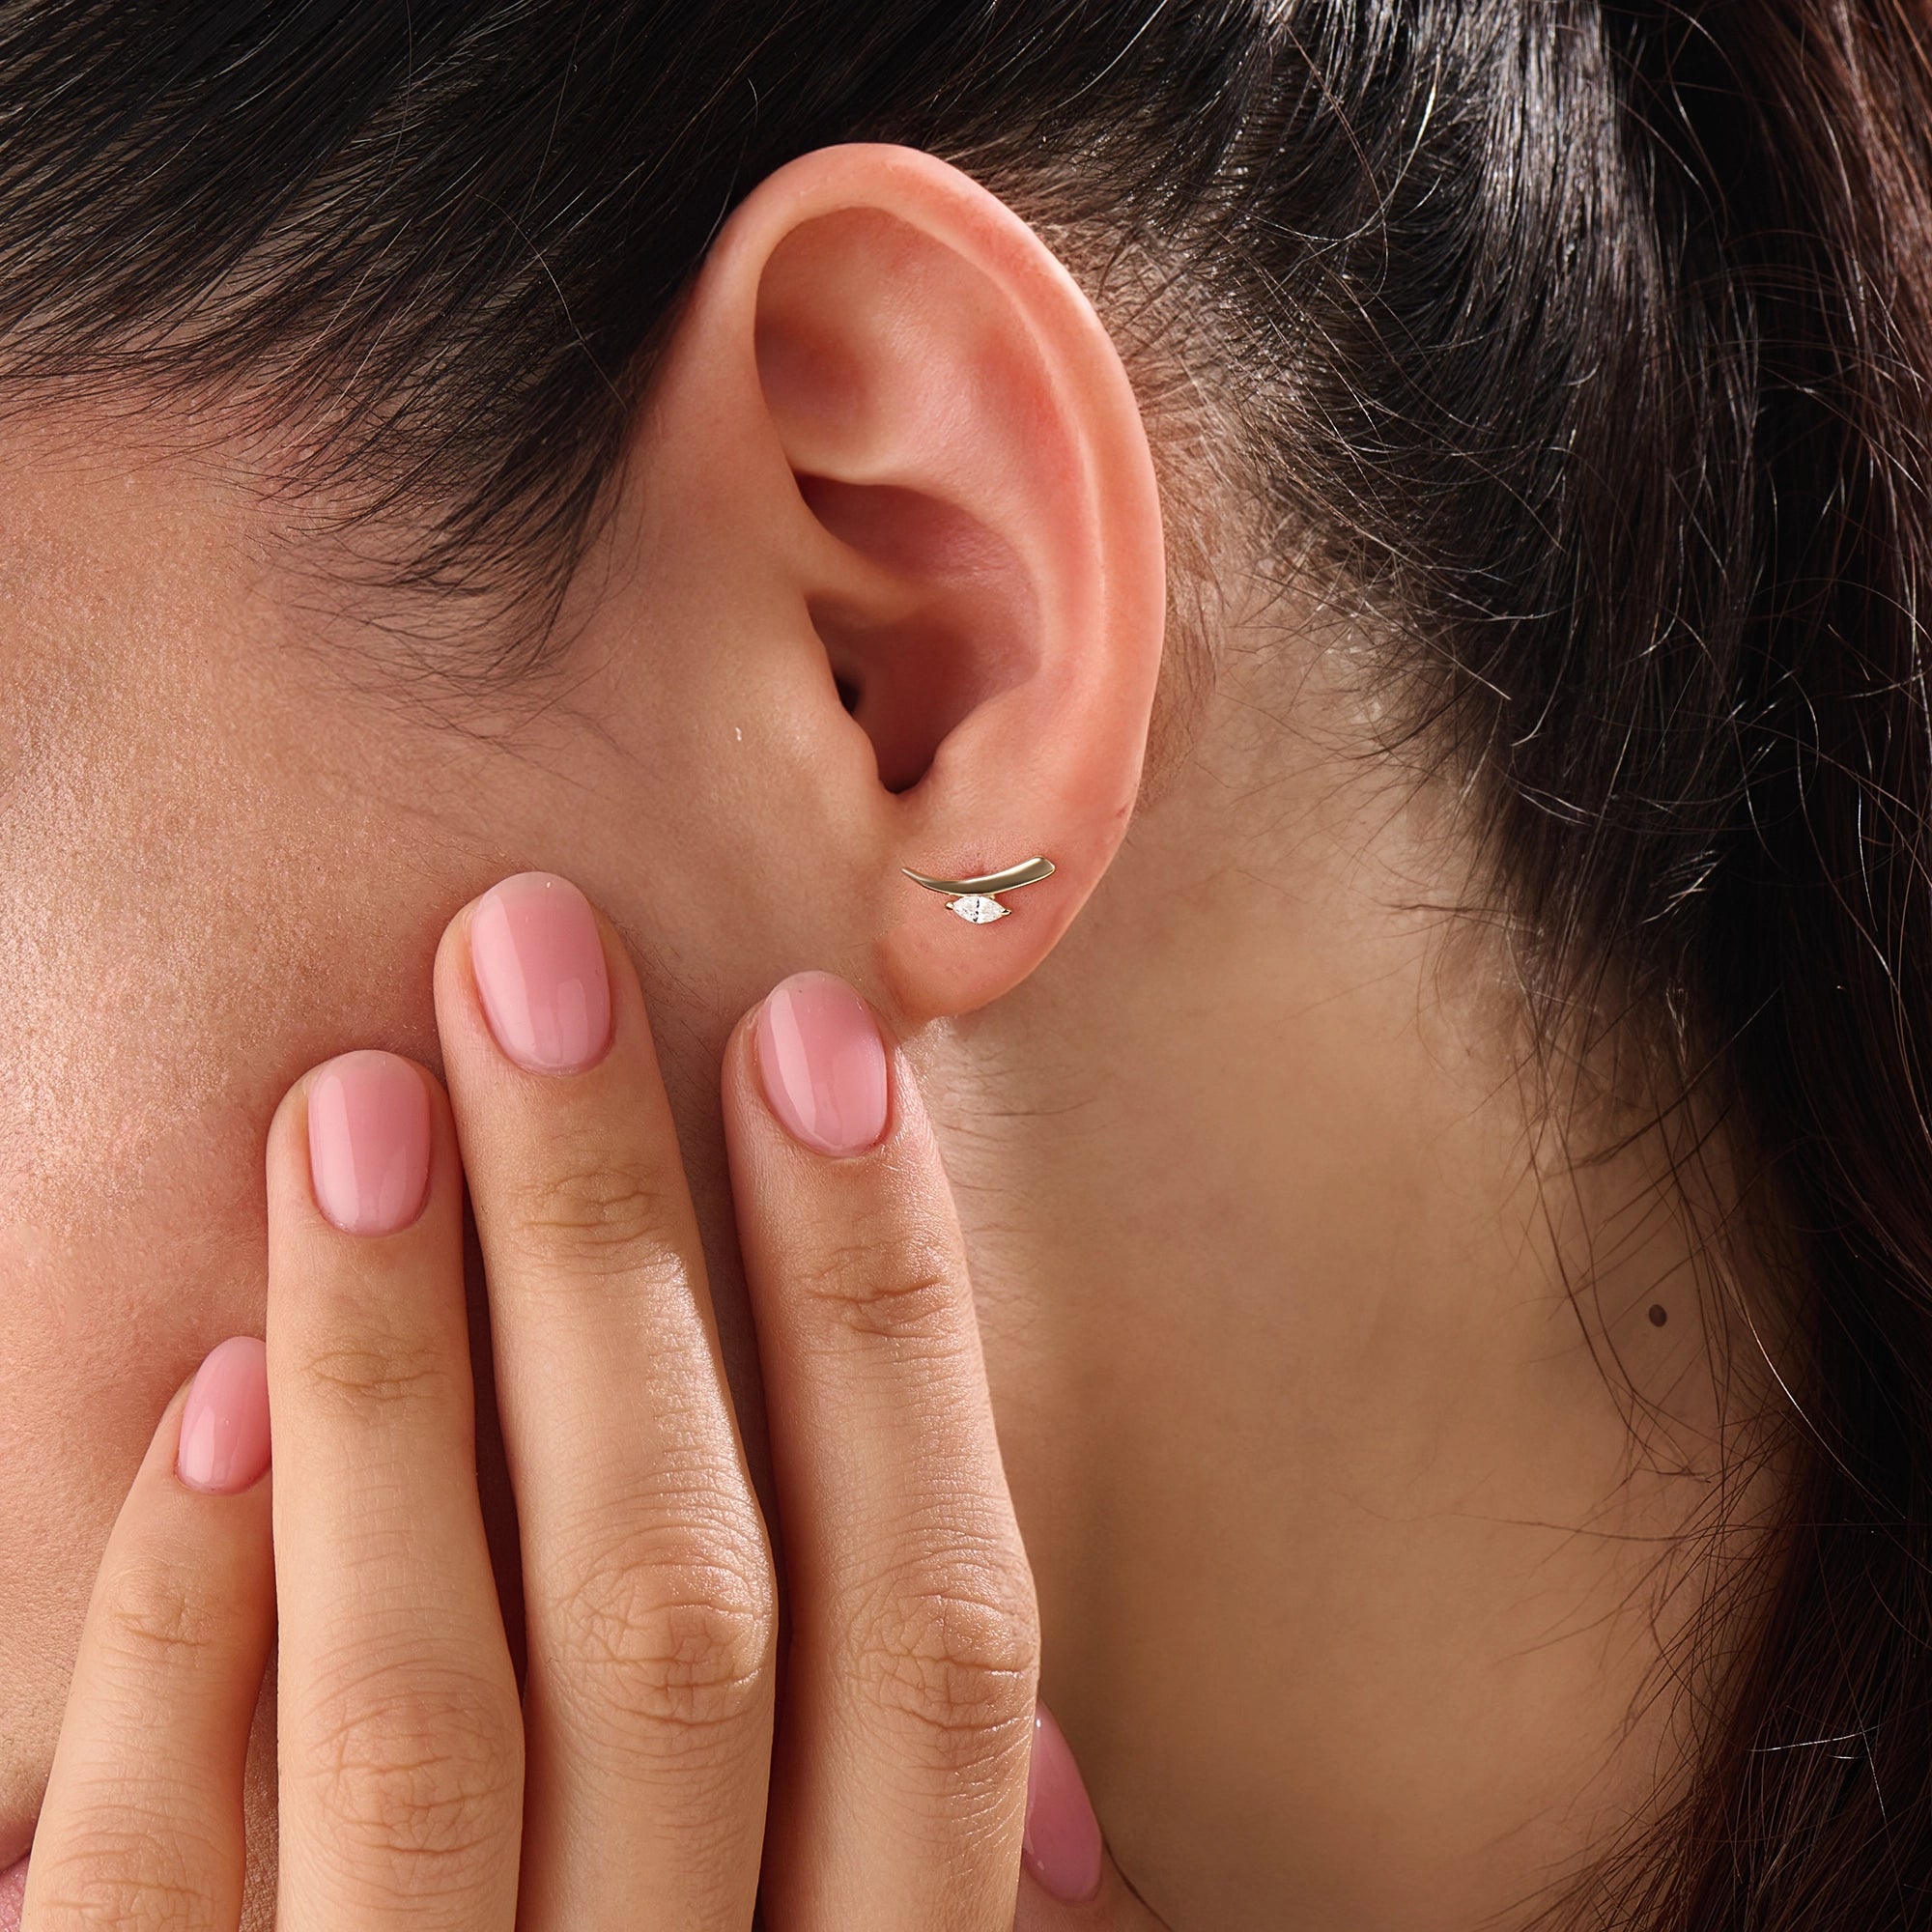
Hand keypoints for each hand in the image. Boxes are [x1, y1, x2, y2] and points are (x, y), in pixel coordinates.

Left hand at [19, 872, 1163, 1929]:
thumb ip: (937, 1920)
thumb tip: (1081, 1789)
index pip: (933, 1622)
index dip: (890, 1313)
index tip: (816, 1041)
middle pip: (685, 1610)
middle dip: (622, 1255)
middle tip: (529, 952)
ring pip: (439, 1708)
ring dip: (402, 1369)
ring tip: (359, 1091)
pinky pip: (161, 1892)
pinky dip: (187, 1630)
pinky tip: (203, 1389)